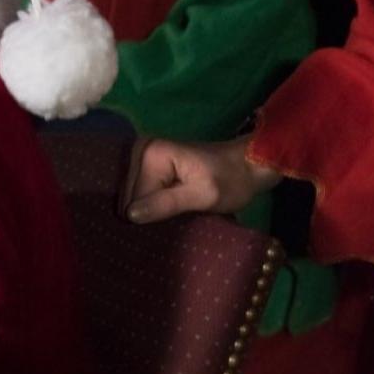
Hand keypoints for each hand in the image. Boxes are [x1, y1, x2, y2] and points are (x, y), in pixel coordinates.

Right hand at [123, 135, 281, 222]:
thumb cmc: (230, 181)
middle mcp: (139, 150)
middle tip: (172, 219)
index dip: (150, 215)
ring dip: (147, 210)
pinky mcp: (145, 164)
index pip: (133, 198)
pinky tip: (161, 210)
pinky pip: (137, 192)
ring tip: (169, 215)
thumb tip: (130, 215)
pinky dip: (148, 204)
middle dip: (146, 212)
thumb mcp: (204, 196)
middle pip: (127, 196)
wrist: (246, 166)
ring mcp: (140, 156)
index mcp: (149, 154)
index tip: (171, 222)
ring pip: (130, 197)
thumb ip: (168, 203)